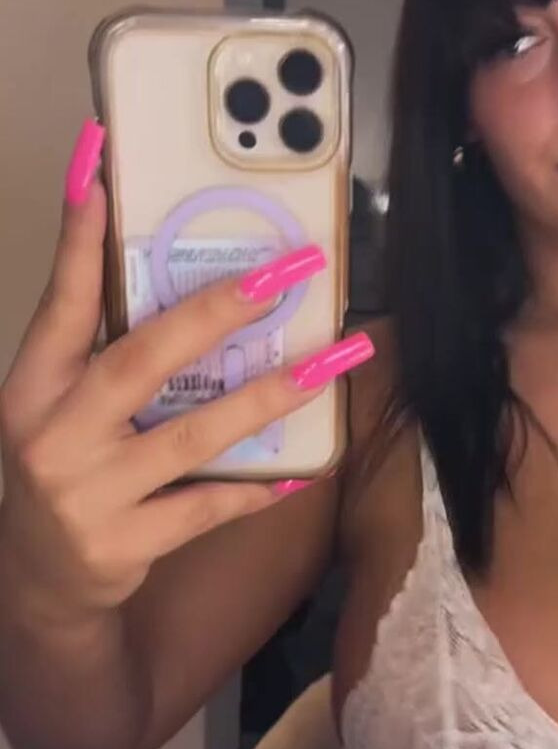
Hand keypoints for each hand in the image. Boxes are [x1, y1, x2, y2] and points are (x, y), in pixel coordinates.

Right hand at [0, 123, 349, 628]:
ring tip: (333, 360)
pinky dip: (255, 486)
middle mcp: (51, 432)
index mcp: (32, 386)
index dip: (81, 240)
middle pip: (142, 360)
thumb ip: (103, 349)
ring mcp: (85, 491)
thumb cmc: (67, 467)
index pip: (60, 301)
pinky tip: (303, 470)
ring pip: (192, 435)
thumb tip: (167, 270)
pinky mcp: (123, 542)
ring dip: (270, 395)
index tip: (100, 170)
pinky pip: (207, 507)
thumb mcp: (62, 404)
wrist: (42, 579)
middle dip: (218, 311)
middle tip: (286, 274)